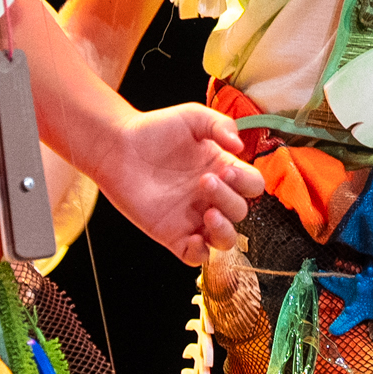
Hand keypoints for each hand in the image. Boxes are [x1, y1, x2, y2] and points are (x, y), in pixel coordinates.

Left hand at [84, 103, 263, 265]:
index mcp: (222, 170)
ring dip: (224, 231)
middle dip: (228, 199)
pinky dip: (200, 252)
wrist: (119, 146)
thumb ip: (221, 124)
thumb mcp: (193, 117)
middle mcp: (212, 197)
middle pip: (240, 211)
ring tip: (208, 214)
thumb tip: (239, 145)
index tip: (228, 170)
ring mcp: (193, 218)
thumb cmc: (156, 130)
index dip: (247, 182)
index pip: (253, 185)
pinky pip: (195, 256)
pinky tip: (194, 236)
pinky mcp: (172, 234)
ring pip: (225, 240)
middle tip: (204, 181)